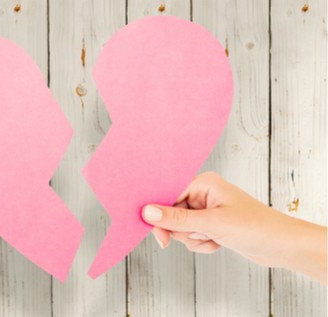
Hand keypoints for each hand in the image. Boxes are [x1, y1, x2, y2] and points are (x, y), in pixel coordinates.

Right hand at [142, 172, 326, 282]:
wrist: (281, 246)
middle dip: (184, 230)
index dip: (160, 214)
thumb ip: (177, 219)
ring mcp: (206, 209)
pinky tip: (219, 243)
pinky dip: (202, 244)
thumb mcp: (211, 224)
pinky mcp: (210, 224)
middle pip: (172, 213)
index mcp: (203, 182)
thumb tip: (147, 213)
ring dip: (195, 239)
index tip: (159, 233)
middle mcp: (203, 193)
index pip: (168, 194)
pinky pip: (192, 237)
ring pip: (181, 228)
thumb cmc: (254, 227)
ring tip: (215, 238)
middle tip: (199, 236)